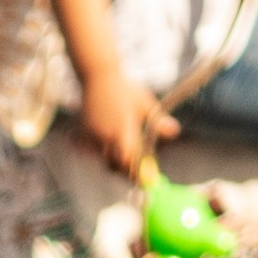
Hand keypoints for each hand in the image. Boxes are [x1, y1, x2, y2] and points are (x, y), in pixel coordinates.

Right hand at [79, 61, 166, 178]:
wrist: (98, 76)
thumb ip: (157, 121)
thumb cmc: (125, 89)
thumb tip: (174, 132)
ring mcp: (92, 136)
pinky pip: (92, 151)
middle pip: (114, 166)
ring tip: (121, 153)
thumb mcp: (145, 104)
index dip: (135, 174)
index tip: (143, 181)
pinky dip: (100, 151)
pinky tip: (106, 141)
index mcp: (123, 130)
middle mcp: (106, 136)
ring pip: (103, 159)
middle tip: (134, 174)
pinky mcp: (83, 135)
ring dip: (113, 160)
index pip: (128, 161)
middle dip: (124, 171)